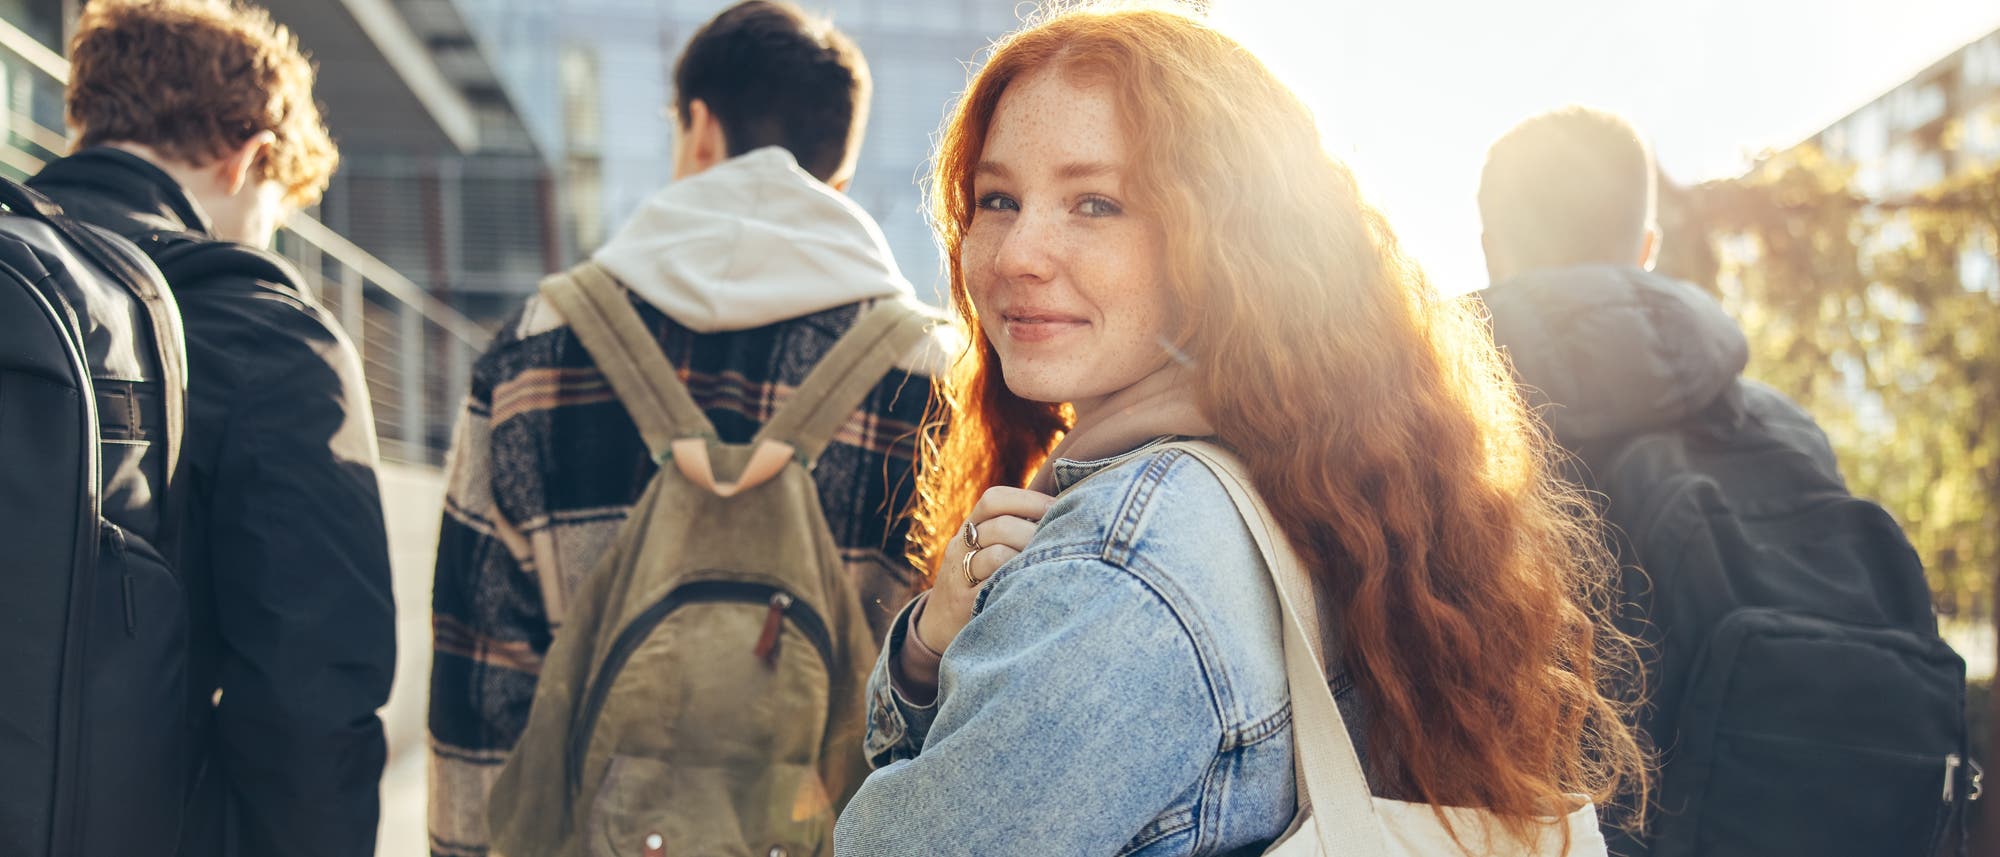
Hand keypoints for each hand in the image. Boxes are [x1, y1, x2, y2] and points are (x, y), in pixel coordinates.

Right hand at [916, 486, 1054, 651]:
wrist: (938, 623)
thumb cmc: (976, 581)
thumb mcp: (983, 549)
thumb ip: (1012, 530)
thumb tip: (1062, 510)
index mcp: (969, 529)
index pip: (993, 500)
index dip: (1028, 499)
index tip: (1056, 507)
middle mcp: (960, 547)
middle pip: (1000, 526)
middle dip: (1034, 532)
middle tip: (1060, 541)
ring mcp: (959, 576)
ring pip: (997, 555)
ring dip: (1029, 557)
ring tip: (1050, 564)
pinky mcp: (965, 604)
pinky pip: (993, 588)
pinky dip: (1016, 582)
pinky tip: (1035, 585)